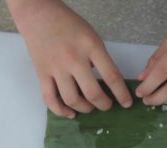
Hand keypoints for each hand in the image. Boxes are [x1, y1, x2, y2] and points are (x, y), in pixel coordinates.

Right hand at [10, 1, 131, 117]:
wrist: (39, 16)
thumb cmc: (70, 25)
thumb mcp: (93, 37)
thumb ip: (100, 59)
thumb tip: (107, 83)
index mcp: (91, 47)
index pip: (111, 76)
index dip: (122, 94)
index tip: (127, 103)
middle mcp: (73, 59)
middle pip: (92, 93)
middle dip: (104, 104)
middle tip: (107, 105)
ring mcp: (56, 68)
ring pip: (71, 99)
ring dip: (85, 109)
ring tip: (90, 107)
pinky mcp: (41, 74)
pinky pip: (50, 99)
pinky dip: (61, 111)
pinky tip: (71, 113)